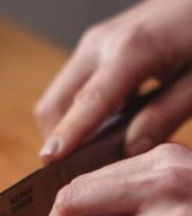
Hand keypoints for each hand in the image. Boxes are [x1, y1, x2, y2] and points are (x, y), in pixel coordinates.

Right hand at [34, 0, 191, 161]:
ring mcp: (92, 43)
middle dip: (58, 140)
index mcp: (132, 50)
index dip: (68, 135)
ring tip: (96, 153)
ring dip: (67, 127)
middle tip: (80, 171)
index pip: (89, 102)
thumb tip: (129, 150)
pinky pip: (72, 88)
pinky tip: (106, 128)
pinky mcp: (94, 47)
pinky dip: (78, 113)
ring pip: (58, 97)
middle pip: (54, 103)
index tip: (48, 163)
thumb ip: (166, 114)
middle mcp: (101, 44)